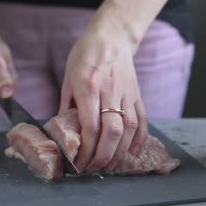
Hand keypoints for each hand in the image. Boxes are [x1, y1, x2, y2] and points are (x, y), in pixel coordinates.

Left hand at [59, 10, 147, 174]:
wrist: (110, 36)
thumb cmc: (84, 57)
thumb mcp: (68, 80)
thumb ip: (66, 107)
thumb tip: (63, 134)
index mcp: (87, 86)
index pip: (90, 126)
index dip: (86, 150)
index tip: (80, 163)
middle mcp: (109, 90)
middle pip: (112, 131)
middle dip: (104, 156)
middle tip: (95, 170)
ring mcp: (126, 92)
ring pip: (129, 128)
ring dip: (120, 152)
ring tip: (111, 166)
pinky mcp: (137, 93)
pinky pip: (142, 118)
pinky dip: (139, 138)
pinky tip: (132, 151)